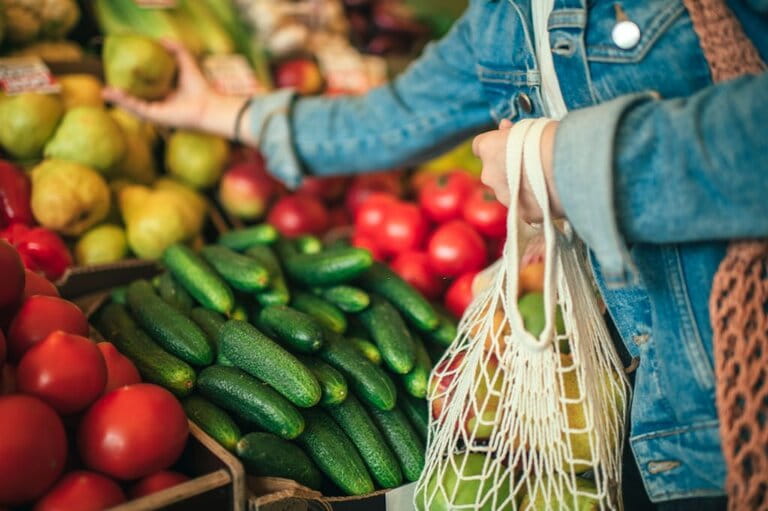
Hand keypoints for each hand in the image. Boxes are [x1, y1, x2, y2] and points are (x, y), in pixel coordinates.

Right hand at [102, 40, 253, 141]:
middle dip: (120, 93)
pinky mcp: (154, 117)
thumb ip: (177, 50)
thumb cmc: (200, 87)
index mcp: (165, 94)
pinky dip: (123, 101)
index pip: (145, 87)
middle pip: (135, 98)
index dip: (132, 80)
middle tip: (106, 83)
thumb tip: (162, 39)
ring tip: (104, 90)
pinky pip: (135, 108)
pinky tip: (112, 93)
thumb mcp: (187, 63)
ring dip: (118, 98)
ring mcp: (155, 112)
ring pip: (132, 105)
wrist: (207, 105)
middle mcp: (159, 104)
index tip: (119, 71)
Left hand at [472, 119, 563, 223]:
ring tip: (545, 179)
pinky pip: (525, 207)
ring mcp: (504, 196)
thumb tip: (506, 129)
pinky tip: (550, 194)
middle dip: (509, 168)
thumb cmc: (552, 140)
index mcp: (488, 148)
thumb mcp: (529, 126)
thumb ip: (512, 132)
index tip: (506, 143)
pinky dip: (534, 202)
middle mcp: (490, 175)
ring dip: (521, 186)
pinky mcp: (521, 213)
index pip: (481, 146)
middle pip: (494, 171)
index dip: (495, 145)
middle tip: (532, 163)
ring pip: (508, 191)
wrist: (571, 166)